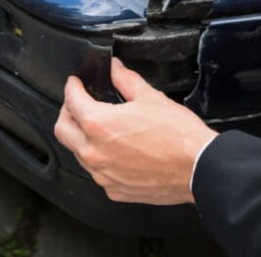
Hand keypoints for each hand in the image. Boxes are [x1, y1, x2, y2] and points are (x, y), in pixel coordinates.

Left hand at [53, 58, 216, 204]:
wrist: (197, 168)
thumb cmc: (178, 135)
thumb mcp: (152, 98)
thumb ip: (127, 80)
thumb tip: (116, 70)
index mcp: (100, 124)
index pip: (72, 101)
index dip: (72, 87)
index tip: (75, 83)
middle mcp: (94, 152)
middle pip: (63, 130)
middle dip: (67, 113)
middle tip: (78, 104)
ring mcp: (102, 174)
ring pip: (78, 153)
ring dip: (82, 138)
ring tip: (100, 128)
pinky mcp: (113, 189)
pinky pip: (98, 172)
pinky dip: (101, 159)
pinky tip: (117, 152)